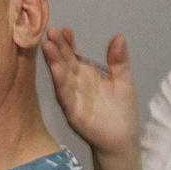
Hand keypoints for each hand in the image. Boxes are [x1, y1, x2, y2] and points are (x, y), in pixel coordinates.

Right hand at [41, 28, 140, 157]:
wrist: (123, 139)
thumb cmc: (121, 110)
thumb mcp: (123, 79)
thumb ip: (118, 60)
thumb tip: (118, 36)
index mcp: (86, 75)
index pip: (74, 56)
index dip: (69, 43)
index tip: (66, 29)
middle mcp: (75, 85)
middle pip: (64, 63)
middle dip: (57, 48)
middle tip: (50, 31)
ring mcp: (72, 99)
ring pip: (61, 78)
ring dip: (54, 62)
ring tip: (47, 47)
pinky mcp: (74, 114)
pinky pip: (66, 97)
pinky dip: (60, 83)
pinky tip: (56, 71)